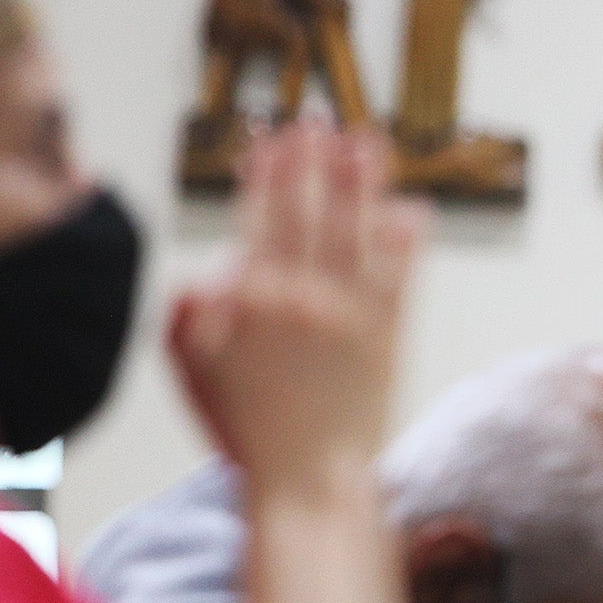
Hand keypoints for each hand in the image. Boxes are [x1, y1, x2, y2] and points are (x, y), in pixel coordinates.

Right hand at [170, 122, 421, 498]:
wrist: (309, 481)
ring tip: (367, 142)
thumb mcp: (194, 374)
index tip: (272, 139)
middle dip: (313, 162)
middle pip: (310, 213)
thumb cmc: (246, 431)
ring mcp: (352, 314)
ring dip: (362, 183)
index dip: (268, 174)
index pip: (260, 220)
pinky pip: (400, 276)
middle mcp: (306, 298)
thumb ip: (190, 319)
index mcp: (254, 301)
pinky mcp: (388, 336)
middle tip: (319, 120)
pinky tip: (412, 209)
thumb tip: (204, 275)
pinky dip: (406, 241)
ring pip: (358, 233)